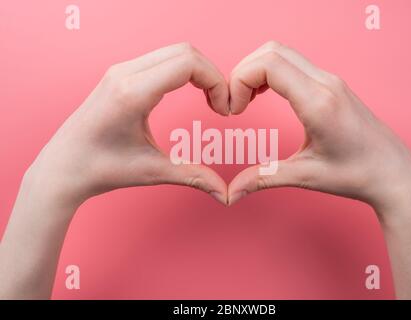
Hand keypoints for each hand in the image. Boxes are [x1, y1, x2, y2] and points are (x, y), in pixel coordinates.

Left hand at [27, 43, 228, 207]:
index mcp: (132, 93)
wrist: (64, 166)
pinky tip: (188, 92)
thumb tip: (225, 194)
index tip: (223, 109)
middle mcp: (124, 73)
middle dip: (211, 75)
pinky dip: (183, 70)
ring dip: (198, 71)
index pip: (188, 63)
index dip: (216, 82)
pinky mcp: (119, 74)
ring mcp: (120, 70)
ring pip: (174, 51)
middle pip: (185, 51)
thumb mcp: (152, 172)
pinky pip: (161, 59)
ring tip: (208, 99)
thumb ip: (194, 177)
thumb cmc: (101, 169)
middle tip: (219, 105)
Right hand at [228, 41, 410, 214]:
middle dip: (243, 73)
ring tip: (247, 100)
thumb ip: (263, 179)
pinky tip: (265, 95)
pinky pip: (293, 63)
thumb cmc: (356, 174)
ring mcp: (330, 80)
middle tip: (236, 104)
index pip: (268, 65)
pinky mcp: (331, 84)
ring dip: (256, 71)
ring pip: (282, 53)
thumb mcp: (305, 176)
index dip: (240, 81)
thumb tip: (232, 193)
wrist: (392, 172)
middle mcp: (325, 83)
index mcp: (318, 102)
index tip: (234, 110)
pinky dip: (271, 72)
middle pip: (271, 51)